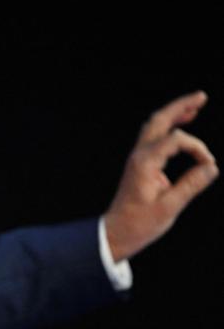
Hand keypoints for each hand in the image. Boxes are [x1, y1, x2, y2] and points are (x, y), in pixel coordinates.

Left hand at [104, 91, 218, 261]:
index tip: (208, 164)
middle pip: (158, 120)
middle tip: (202, 96)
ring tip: (195, 105)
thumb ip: (191, 186)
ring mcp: (138, 157)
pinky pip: (154, 137)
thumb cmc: (140, 223)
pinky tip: (182, 125)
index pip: (175, 140)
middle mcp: (139, 155)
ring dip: (173, 114)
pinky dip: (169, 127)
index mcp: (144, 163)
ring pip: (154, 126)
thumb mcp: (169, 207)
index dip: (197, 147)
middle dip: (179, 107)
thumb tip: (211, 167)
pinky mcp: (140, 163)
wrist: (117, 231)